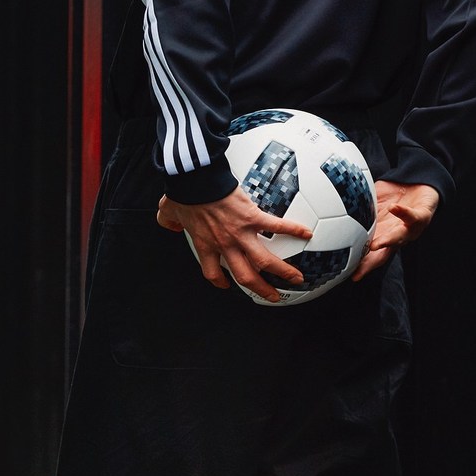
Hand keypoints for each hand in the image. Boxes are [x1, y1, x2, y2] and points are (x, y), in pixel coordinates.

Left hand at [157, 188, 312, 302]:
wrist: (195, 180)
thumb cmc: (184, 194)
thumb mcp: (168, 212)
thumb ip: (168, 221)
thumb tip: (168, 223)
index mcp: (206, 245)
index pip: (213, 272)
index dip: (221, 282)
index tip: (228, 285)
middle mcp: (225, 245)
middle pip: (246, 276)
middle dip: (261, 289)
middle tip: (272, 296)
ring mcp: (241, 233)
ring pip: (264, 261)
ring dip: (282, 272)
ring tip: (296, 278)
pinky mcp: (253, 217)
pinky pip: (277, 226)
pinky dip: (293, 230)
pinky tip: (307, 234)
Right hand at [352, 181, 439, 280]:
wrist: (417, 184)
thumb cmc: (392, 197)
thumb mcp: (372, 203)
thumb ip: (357, 208)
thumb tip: (334, 203)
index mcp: (384, 236)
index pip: (371, 255)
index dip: (362, 265)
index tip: (350, 276)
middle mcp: (397, 237)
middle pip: (384, 254)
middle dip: (372, 261)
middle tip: (359, 269)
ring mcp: (410, 228)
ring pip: (399, 238)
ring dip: (387, 241)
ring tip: (376, 244)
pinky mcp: (423, 216)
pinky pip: (412, 216)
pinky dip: (402, 213)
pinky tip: (392, 208)